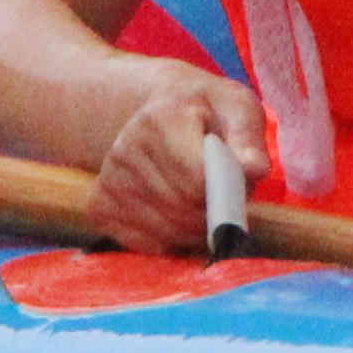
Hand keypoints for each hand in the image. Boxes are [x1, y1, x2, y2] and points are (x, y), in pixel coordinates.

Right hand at [87, 61, 270, 252]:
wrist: (159, 111)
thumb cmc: (207, 112)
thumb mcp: (236, 107)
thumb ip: (247, 138)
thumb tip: (253, 168)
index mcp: (160, 120)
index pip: (197, 181)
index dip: (226, 191)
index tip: (235, 180)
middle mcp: (125, 150)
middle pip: (183, 210)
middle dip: (214, 211)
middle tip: (220, 191)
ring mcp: (108, 180)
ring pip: (167, 232)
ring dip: (195, 228)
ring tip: (199, 198)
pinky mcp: (99, 207)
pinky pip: (146, 245)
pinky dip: (171, 240)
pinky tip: (175, 212)